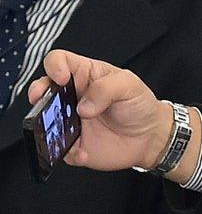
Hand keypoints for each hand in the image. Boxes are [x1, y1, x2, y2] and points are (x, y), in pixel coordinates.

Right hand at [28, 50, 171, 171]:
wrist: (151, 136)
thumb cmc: (140, 105)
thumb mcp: (129, 86)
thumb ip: (105, 88)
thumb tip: (83, 107)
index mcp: (84, 75)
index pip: (59, 61)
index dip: (54, 66)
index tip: (61, 78)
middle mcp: (72, 97)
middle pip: (43, 89)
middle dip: (38, 93)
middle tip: (41, 99)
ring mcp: (70, 121)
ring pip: (45, 121)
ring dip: (46, 125)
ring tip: (58, 130)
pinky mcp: (75, 144)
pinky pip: (62, 150)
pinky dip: (69, 152)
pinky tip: (83, 152)